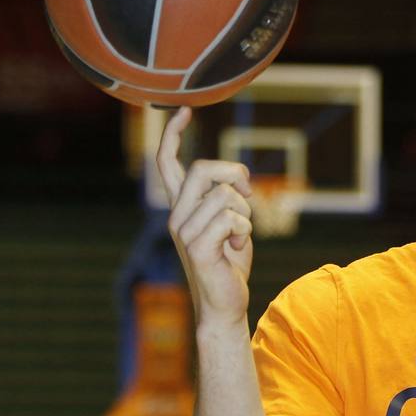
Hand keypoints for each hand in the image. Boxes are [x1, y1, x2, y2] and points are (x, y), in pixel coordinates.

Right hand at [156, 105, 254, 326]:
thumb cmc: (230, 263)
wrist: (225, 304)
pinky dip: (244, 230)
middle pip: (204, 169)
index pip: (168, 164)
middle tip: (247, 197)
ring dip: (245, 212)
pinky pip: (231, 217)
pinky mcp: (197, 247)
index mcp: (182, 207)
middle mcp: (176, 216)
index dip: (174, 135)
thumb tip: (235, 177)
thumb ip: (228, 197)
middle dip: (234, 175)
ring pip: (225, 195)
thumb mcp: (232, 222)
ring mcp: (183, 232)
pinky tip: (236, 247)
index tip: (184, 111)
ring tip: (239, 235)